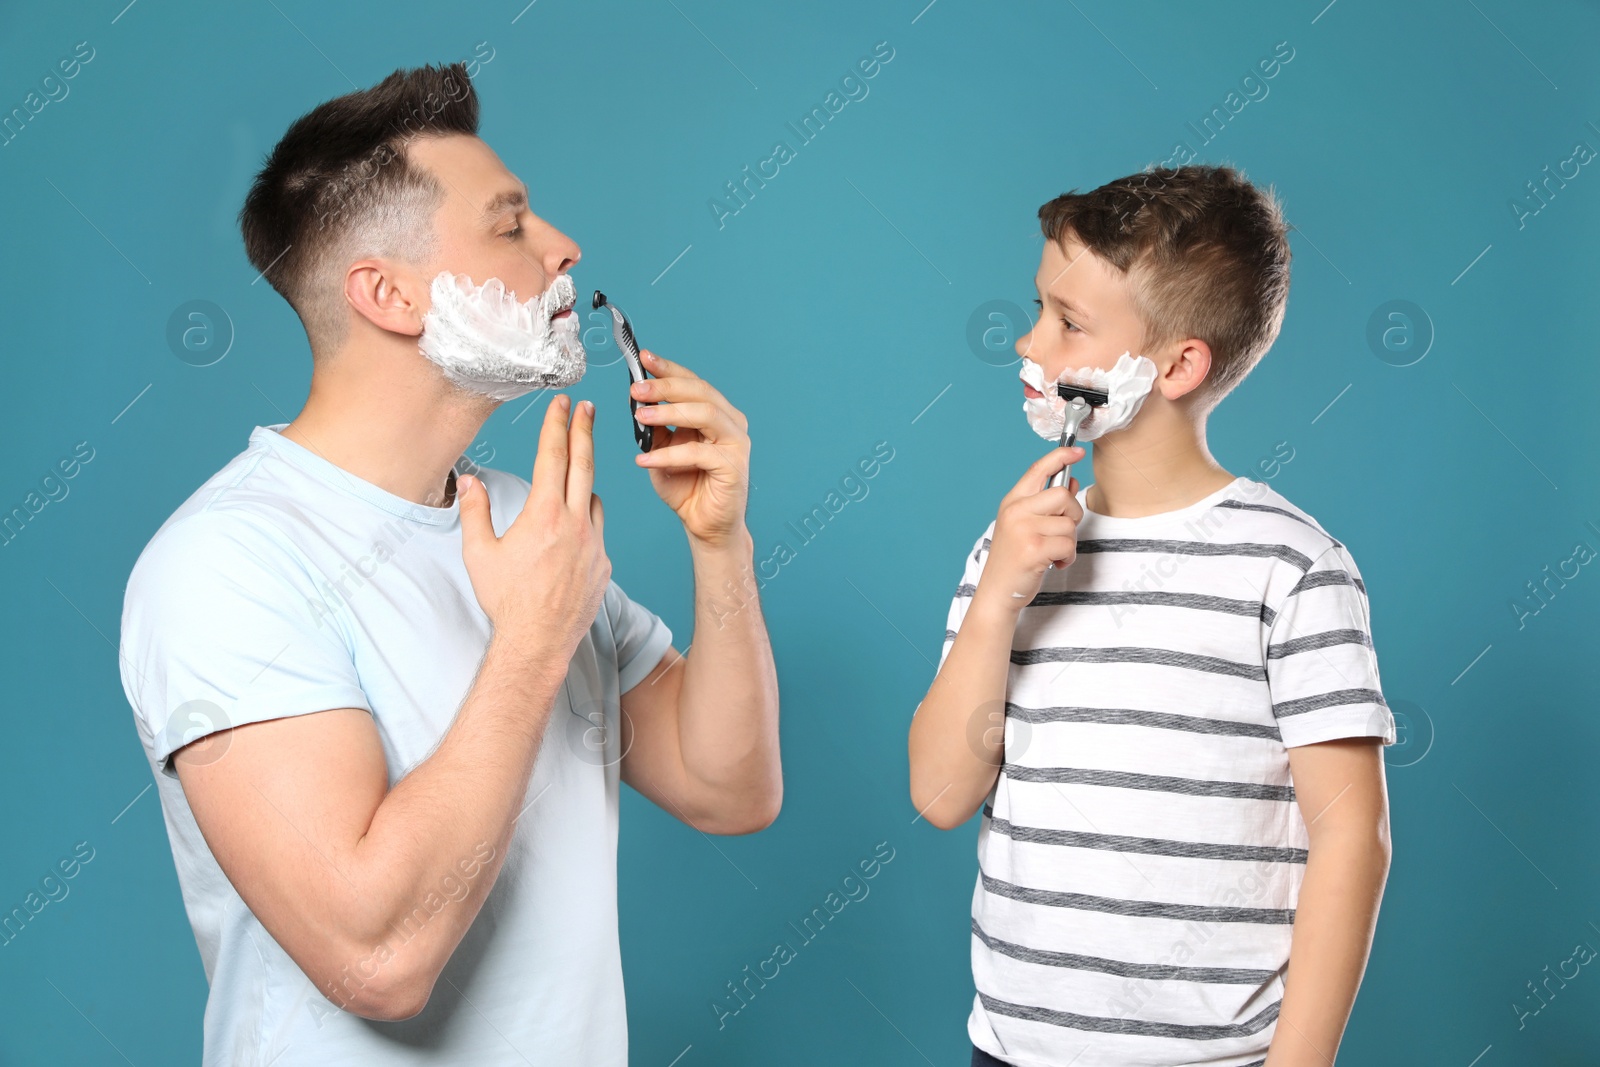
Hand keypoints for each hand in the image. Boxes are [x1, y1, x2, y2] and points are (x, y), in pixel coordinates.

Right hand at [457, 394, 611, 659]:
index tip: (562, 403)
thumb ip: (475, 511)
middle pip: (583, 463)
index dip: (557, 424)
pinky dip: (587, 520)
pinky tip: (574, 528)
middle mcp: (575, 523)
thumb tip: (469, 483)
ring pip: (593, 498)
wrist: (538, 641)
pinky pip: (599, 530)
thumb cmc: (507, 600)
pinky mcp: (605, 564)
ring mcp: (595, 543)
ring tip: (573, 476)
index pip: (553, 456)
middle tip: (587, 408)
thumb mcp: (479, 553)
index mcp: (544, 514)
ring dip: (583, 482)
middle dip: (584, 431)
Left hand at [630, 349, 751, 548]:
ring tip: (640, 417)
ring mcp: (736, 443)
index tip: (644, 358)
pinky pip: (697, 453)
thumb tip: (638, 399)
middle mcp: (731, 422)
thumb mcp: (662, 449)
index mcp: (716, 413)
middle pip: (700, 392)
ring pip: (704, 414)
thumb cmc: (686, 487)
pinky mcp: (734, 466)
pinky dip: (668, 455)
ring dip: (668, 412)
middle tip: (637, 389)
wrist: (704, 525)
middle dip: (666, 387)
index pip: (693, 383)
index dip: (669, 369)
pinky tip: (644, 460)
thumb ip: (656, 426)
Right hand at [973, 446, 1085, 611]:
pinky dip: (1067, 557)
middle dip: (1072, 513)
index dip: (1060, 457)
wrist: (998, 592)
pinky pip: (1068, 544)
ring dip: (1069, 542)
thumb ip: (1046, 504)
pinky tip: (1053, 563)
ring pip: (1068, 524)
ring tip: (1053, 553)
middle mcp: (1015, 511)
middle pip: (1062, 495)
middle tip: (1062, 530)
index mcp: (1012, 502)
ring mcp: (1023, 529)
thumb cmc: (1014, 559)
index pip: (1038, 469)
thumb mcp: (1024, 525)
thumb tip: (1072, 482)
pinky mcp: (1033, 549)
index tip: (1077, 451)